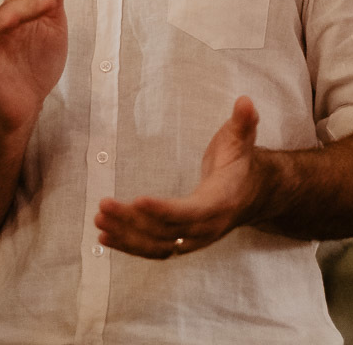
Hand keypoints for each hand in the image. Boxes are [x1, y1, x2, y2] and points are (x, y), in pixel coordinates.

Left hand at [96, 96, 260, 257]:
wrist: (253, 193)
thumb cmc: (240, 163)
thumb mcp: (242, 139)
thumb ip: (243, 121)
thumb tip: (245, 101)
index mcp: (221, 202)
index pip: (191, 211)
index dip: (165, 209)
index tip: (138, 200)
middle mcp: (207, 228)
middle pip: (167, 230)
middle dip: (134, 221)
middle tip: (105, 206)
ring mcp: (194, 239)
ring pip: (157, 244)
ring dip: (126, 235)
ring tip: (99, 220)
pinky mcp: (182, 242)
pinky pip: (154, 250)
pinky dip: (129, 246)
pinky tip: (106, 237)